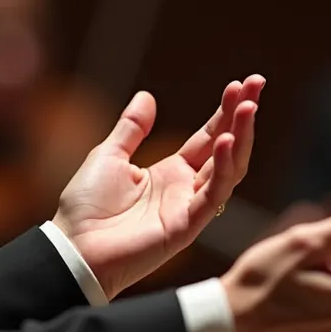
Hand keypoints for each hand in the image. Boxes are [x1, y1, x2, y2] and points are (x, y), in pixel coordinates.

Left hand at [54, 76, 262, 297]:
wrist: (73, 247)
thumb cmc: (86, 208)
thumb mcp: (108, 156)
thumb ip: (131, 129)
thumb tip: (147, 96)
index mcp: (170, 173)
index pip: (208, 137)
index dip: (225, 111)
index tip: (241, 84)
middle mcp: (186, 189)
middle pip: (226, 148)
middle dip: (243, 118)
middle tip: (257, 84)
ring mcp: (190, 208)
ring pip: (229, 170)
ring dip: (241, 138)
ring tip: (248, 108)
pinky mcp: (186, 227)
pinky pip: (213, 196)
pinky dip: (223, 169)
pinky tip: (225, 141)